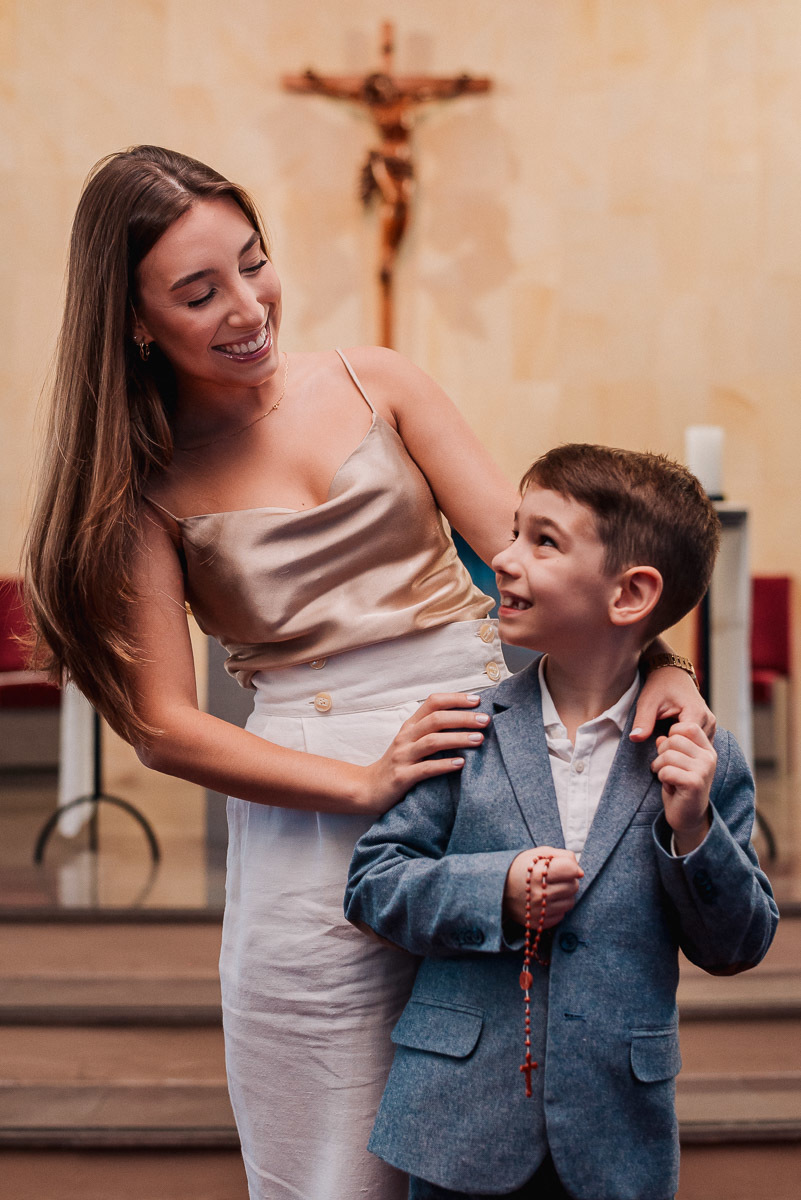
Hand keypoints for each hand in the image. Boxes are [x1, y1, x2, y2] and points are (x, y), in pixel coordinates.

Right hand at [360, 692, 490, 813]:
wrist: (369, 789)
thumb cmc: (399, 764)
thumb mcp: (411, 742)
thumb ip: (432, 730)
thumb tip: (467, 720)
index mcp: (410, 726)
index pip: (433, 702)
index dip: (455, 699)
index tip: (478, 701)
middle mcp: (406, 737)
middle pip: (435, 719)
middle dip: (463, 718)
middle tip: (485, 720)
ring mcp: (402, 756)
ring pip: (432, 741)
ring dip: (458, 739)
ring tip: (479, 739)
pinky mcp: (402, 777)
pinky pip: (425, 769)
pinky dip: (444, 764)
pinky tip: (461, 763)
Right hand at [503, 847, 583, 926]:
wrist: (497, 889)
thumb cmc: (521, 868)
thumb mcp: (538, 854)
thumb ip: (562, 856)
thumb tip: (580, 871)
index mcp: (538, 873)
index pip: (571, 870)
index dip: (571, 867)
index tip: (564, 867)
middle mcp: (539, 894)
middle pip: (573, 886)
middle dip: (568, 880)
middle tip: (555, 878)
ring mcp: (539, 911)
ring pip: (570, 902)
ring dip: (564, 895)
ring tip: (550, 890)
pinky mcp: (539, 924)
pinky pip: (561, 915)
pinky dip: (556, 908)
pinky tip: (545, 901)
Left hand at [630, 667, 714, 742]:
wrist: (672, 674)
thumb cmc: (660, 687)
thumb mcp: (648, 702)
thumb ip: (643, 721)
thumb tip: (634, 738)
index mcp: (696, 713)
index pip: (685, 741)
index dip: (669, 744)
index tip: (657, 737)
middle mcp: (708, 720)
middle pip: (692, 746)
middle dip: (675, 747)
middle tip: (660, 738)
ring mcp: (711, 725)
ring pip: (696, 747)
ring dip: (681, 746)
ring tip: (667, 735)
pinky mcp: (709, 728)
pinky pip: (698, 744)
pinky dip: (687, 744)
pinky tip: (674, 737)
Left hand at [651, 721, 715, 854]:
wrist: (687, 817)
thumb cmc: (679, 785)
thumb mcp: (674, 761)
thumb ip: (669, 746)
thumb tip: (661, 737)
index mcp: (706, 749)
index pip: (687, 727)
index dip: (672, 735)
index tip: (669, 750)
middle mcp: (709, 757)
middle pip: (674, 739)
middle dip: (661, 753)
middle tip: (664, 767)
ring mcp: (704, 770)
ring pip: (668, 755)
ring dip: (660, 767)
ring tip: (667, 777)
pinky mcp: (694, 783)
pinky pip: (666, 771)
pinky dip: (662, 778)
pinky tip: (670, 786)